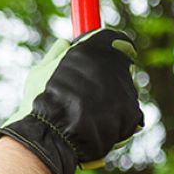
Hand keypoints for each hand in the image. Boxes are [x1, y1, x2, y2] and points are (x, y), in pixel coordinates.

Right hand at [0, 28, 143, 173]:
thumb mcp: (41, 70)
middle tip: (88, 95)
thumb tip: (64, 43)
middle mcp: (114, 64)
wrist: (51, 133)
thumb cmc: (40, 100)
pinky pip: (129, 115)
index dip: (112, 49)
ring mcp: (126, 88)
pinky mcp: (133, 112)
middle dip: (108, 79)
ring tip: (87, 114)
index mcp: (94, 49)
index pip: (116, 40)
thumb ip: (57, 55)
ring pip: (124, 93)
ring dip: (111, 101)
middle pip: (121, 68)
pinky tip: (96, 126)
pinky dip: (116, 122)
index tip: (106, 59)